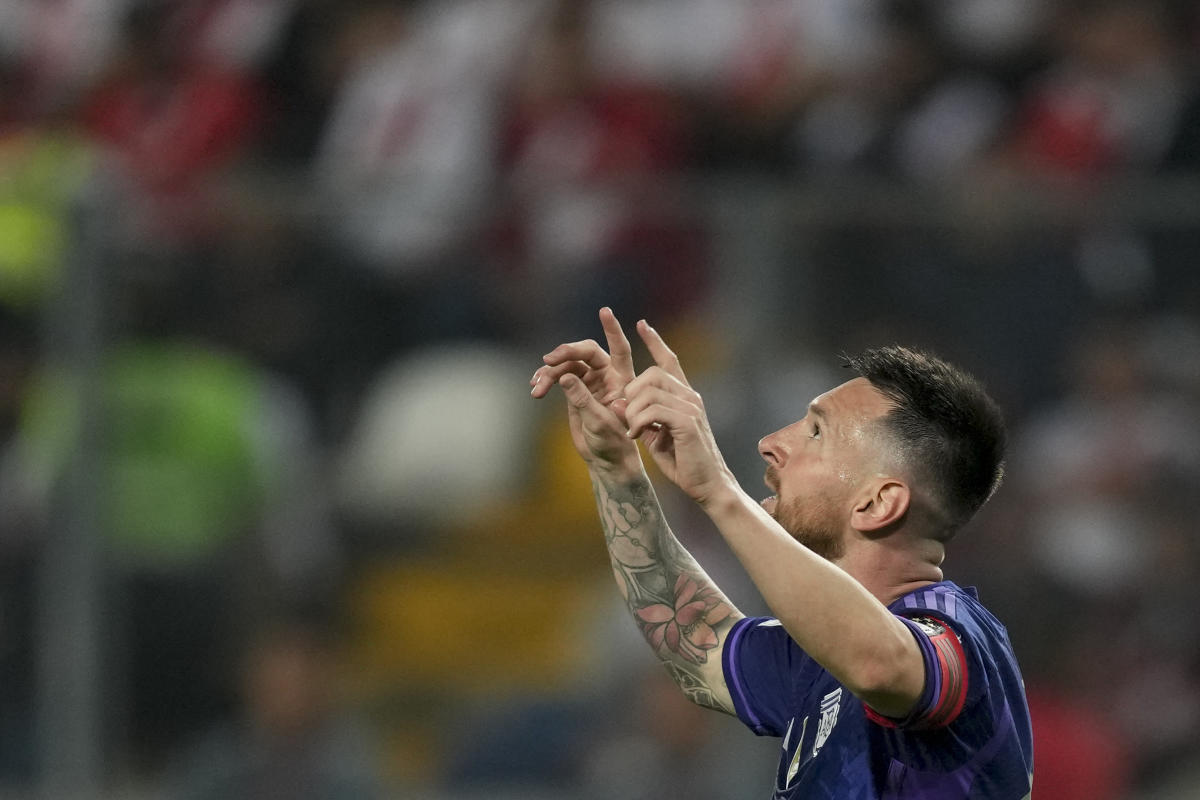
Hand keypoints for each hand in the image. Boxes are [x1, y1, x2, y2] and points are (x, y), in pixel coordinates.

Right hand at [531, 307, 640, 473]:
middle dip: (566, 352)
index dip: (612, 329)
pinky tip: (536, 387)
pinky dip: (546, 379)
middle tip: (549, 361)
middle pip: (586, 352)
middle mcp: (607, 375)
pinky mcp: (575, 389)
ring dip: (550, 372)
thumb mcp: (599, 423)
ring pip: (567, 364)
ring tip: (537, 387)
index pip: (619, 348)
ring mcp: (590, 381)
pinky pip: (558, 376)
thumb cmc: (613, 444)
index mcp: (622, 380)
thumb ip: (582, 399)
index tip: (604, 311)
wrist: (606, 460)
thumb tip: (565, 376)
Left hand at [623, 321, 736, 507]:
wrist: (708, 486)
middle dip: (631, 392)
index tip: (641, 324)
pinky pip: (653, 409)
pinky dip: (638, 421)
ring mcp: (691, 407)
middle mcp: (690, 397)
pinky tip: (635, 436)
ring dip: (631, 411)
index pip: (669, 361)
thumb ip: (637, 418)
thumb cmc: (684, 463)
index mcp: (684, 397)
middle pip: (652, 374)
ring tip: (632, 430)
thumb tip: (615, 403)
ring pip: (649, 391)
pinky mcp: (688, 422)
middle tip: (627, 417)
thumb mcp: (654, 436)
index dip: (655, 341)